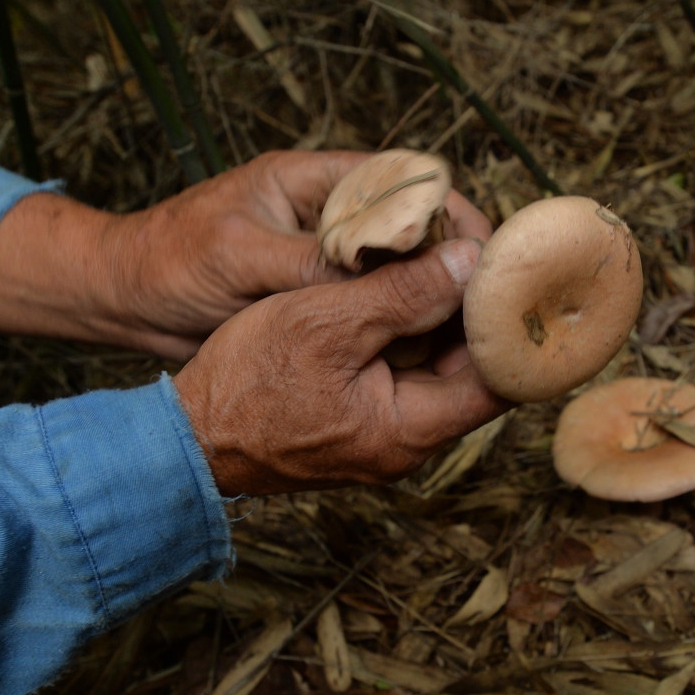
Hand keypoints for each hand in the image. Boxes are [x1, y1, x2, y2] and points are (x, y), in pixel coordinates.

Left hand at [0, 150, 491, 359]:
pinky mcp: (321, 295)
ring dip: (432, 300)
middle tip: (490, 308)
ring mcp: (328, 255)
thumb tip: (401, 272)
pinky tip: (425, 355)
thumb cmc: (169, 265)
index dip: (452, 214)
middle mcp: (331, 214)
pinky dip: (402, 327)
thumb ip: (321, 263)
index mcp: (316, 180)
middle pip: (416, 228)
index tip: (485, 255)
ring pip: (402, 272)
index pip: (407, 180)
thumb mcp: (243, 262)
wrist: (122, 302)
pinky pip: (377, 306)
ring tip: (468, 337)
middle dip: (454, 264)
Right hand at [173, 237, 510, 494]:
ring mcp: (386, 436)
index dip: (506, 323)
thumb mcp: (324, 322)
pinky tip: (401, 290)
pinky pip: (405, 376)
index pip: (498, 379)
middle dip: (473, 312)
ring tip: (439, 258)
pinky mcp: (363, 424)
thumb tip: (468, 262)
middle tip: (471, 251)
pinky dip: (409, 335)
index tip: (506, 271)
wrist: (187, 437)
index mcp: (411, 430)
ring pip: (437, 371)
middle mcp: (409, 443)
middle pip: (471, 372)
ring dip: (440, 319)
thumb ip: (402, 294)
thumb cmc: (246, 382)